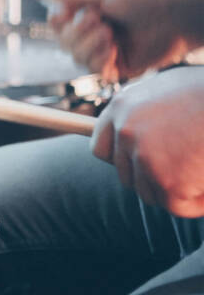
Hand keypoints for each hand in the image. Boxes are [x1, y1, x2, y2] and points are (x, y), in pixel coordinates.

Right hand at [48, 0, 201, 80]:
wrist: (179, 15)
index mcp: (90, 8)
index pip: (58, 18)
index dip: (56, 19)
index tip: (64, 13)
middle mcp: (95, 29)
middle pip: (62, 40)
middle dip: (75, 32)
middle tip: (97, 18)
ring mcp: (106, 48)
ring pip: (76, 56)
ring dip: (88, 45)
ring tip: (109, 34)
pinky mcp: (118, 65)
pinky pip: (94, 70)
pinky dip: (99, 59)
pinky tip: (113, 49)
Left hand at [91, 66, 203, 217]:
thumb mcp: (169, 88)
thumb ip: (147, 110)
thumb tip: (138, 132)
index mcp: (122, 106)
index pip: (100, 148)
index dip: (122, 159)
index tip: (140, 164)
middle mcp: (126, 132)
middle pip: (126, 176)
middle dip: (152, 178)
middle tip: (185, 168)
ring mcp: (145, 158)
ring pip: (151, 194)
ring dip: (176, 190)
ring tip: (202, 168)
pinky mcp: (169, 183)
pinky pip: (179, 206)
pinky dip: (198, 202)